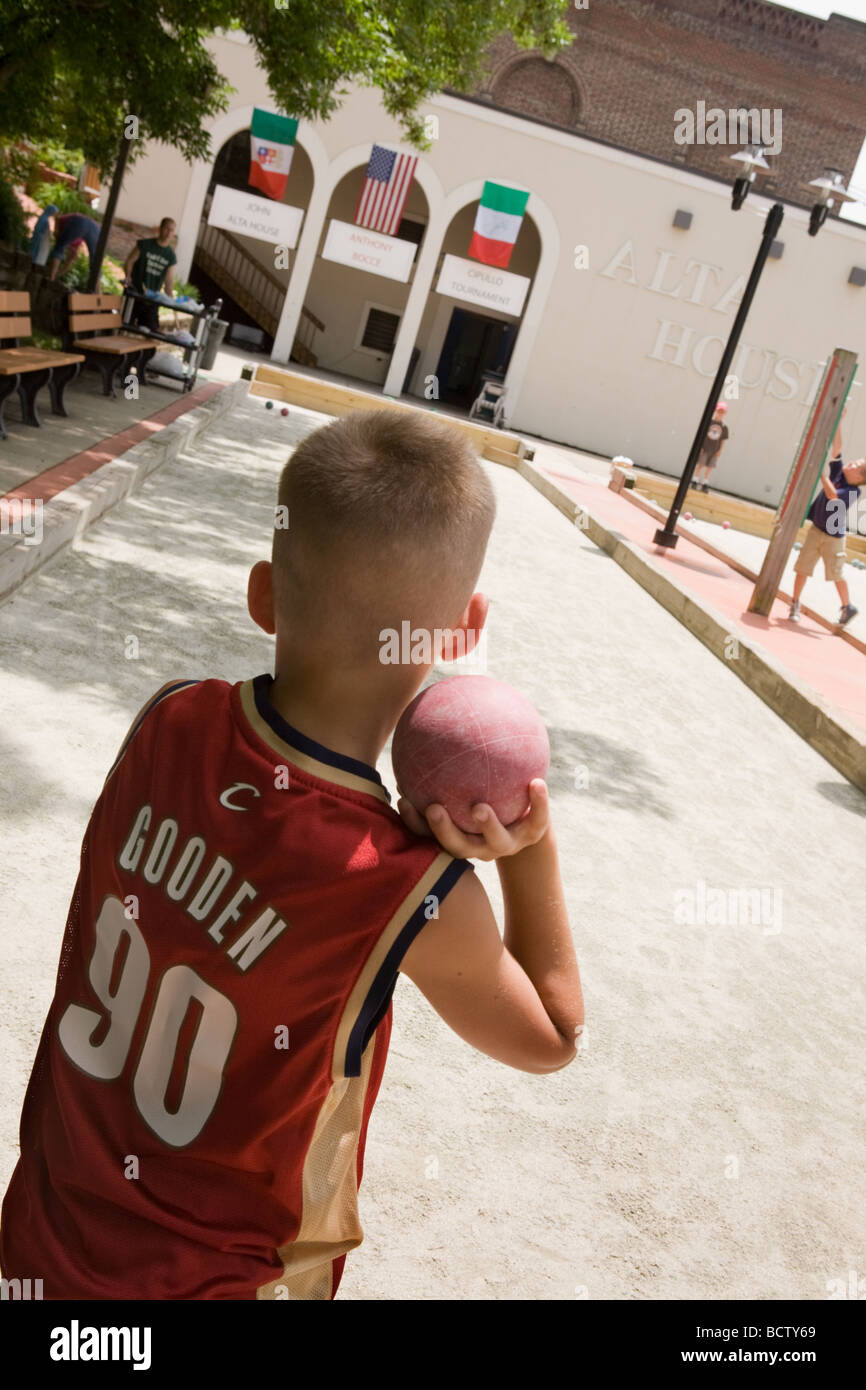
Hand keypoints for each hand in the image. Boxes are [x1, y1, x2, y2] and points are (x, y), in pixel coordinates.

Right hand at [397, 779, 550, 861]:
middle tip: (434, 809)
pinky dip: (539, 803)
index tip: (404, 801)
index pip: (430, 835)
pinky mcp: (534, 835)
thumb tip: (418, 736)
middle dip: (444, 830)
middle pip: (458, 846)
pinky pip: (538, 819)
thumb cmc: (489, 797)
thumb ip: (447, 770)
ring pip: (496, 841)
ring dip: (487, 825)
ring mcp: (508, 843)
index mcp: (460, 837)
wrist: (528, 825)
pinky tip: (537, 782)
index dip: (415, 823)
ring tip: (479, 807)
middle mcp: (481, 847)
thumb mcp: (468, 786)